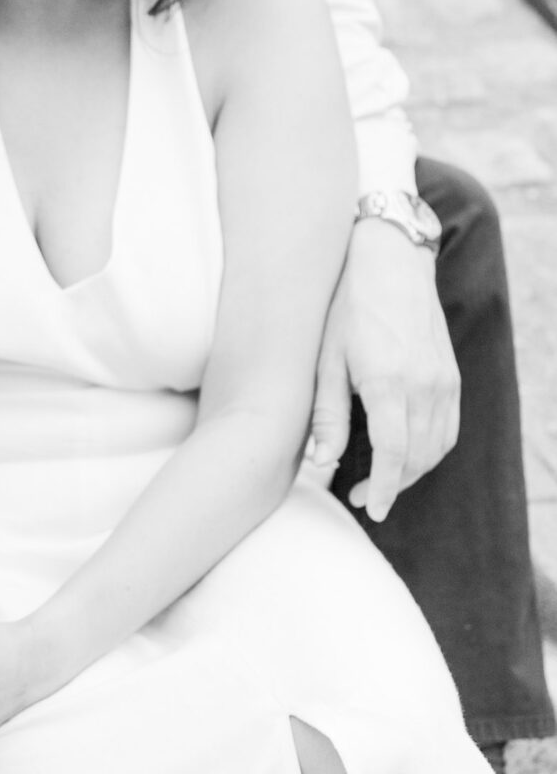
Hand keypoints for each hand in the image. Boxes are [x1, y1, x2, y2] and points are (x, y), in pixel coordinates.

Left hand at [307, 219, 459, 521]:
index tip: (373, 510)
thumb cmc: (346, 307)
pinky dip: (431, 449)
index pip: (394, 453)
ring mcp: (443, 380)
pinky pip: (448, 426)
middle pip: (418, 456)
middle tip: (364, 497)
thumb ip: (327, 414)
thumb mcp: (326, 359)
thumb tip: (321, 462)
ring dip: (414, 471)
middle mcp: (424, 385)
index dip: (385, 488)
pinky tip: (408, 453)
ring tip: (383, 479)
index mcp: (388, 382)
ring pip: (438, 445)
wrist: (390, 263)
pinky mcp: (451, 375)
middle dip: (395, 485)